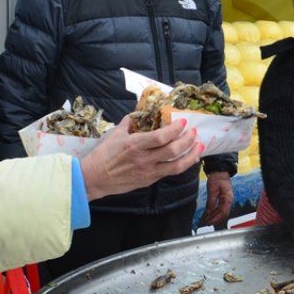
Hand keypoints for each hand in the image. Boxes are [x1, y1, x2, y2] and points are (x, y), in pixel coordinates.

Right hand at [79, 116, 201, 199]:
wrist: (94, 178)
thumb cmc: (103, 155)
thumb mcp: (115, 135)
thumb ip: (129, 123)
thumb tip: (138, 113)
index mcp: (135, 145)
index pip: (161, 137)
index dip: (175, 129)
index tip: (184, 121)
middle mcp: (144, 159)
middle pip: (173, 150)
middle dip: (188, 140)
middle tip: (194, 132)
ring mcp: (148, 172)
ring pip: (176, 166)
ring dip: (191, 155)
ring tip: (199, 146)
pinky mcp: (149, 181)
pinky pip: (169, 173)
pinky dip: (181, 165)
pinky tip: (188, 158)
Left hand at [201, 172, 232, 225]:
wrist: (220, 171)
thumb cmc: (217, 178)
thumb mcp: (212, 190)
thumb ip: (211, 202)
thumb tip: (209, 212)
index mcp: (228, 198)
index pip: (223, 212)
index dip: (216, 218)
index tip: (209, 222)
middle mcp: (229, 200)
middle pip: (223, 214)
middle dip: (215, 220)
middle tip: (207, 223)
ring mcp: (227, 200)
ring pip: (222, 212)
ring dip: (215, 217)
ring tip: (207, 220)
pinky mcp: (224, 199)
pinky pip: (220, 208)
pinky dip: (215, 212)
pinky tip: (209, 214)